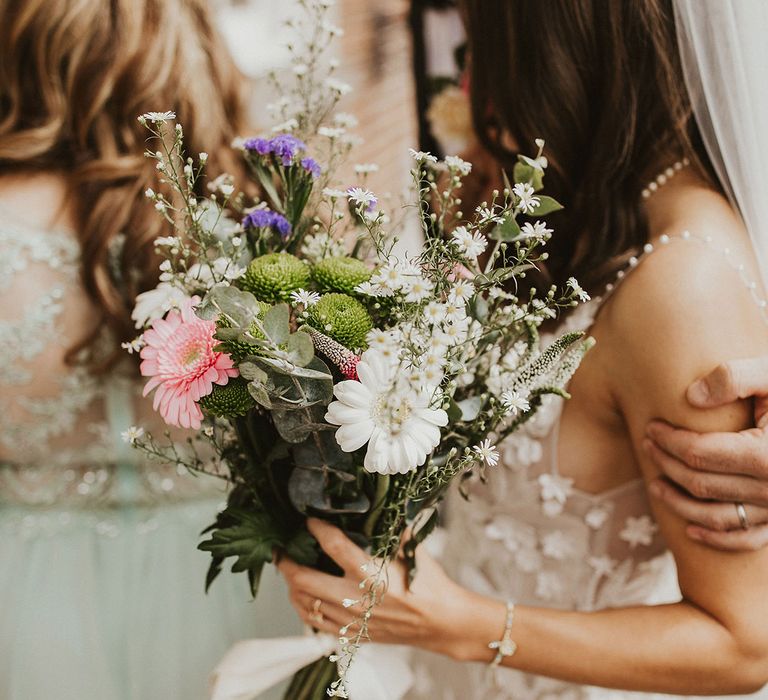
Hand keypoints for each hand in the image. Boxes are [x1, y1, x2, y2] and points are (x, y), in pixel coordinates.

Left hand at [277, 518, 493, 659]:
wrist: (442, 622)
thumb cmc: (429, 583)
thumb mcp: (413, 549)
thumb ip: (391, 527)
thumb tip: (375, 505)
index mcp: (373, 574)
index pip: (334, 546)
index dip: (317, 529)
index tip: (309, 520)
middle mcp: (357, 600)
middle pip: (306, 580)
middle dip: (288, 562)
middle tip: (281, 548)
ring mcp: (353, 621)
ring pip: (305, 604)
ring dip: (292, 585)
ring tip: (290, 570)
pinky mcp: (353, 634)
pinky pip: (315, 624)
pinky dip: (303, 608)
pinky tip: (302, 596)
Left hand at [645, 357, 767, 550]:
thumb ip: (734, 378)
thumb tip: (690, 397)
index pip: (699, 453)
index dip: (669, 441)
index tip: (651, 427)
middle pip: (701, 483)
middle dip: (667, 463)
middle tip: (647, 445)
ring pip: (717, 516)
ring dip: (680, 503)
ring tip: (655, 484)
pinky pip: (747, 538)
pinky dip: (717, 537)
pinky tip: (692, 528)